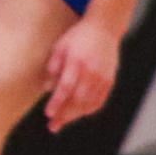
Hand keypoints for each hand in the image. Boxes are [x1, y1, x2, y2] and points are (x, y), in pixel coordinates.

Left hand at [42, 17, 119, 132]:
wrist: (104, 28)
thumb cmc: (78, 37)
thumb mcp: (60, 46)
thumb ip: (53, 66)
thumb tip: (45, 88)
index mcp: (77, 61)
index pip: (66, 87)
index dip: (57, 103)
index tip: (48, 114)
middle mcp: (91, 71)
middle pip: (78, 99)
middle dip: (64, 115)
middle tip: (53, 126)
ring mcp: (103, 77)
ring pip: (89, 103)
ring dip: (75, 115)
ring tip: (62, 122)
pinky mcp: (110, 80)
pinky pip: (100, 100)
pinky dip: (89, 109)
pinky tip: (79, 114)